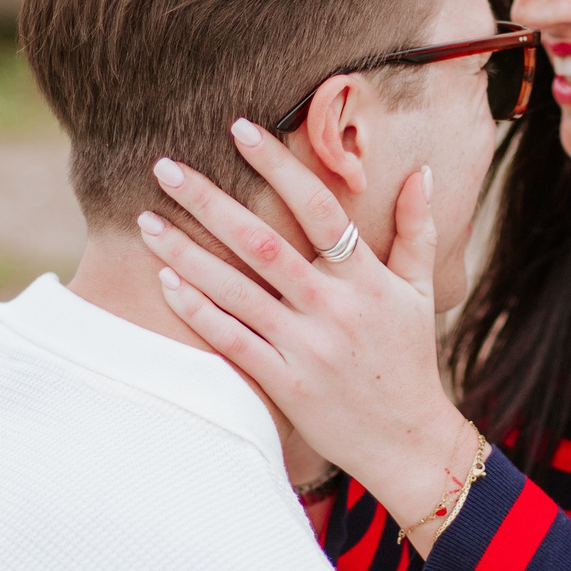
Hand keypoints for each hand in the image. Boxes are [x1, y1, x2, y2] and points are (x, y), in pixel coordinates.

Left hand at [134, 125, 466, 544]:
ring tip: (147, 220)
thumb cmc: (410, 359)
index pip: (319, 208)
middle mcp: (333, 308)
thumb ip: (417, 231)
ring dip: (188, 254)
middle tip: (166, 166)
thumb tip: (419, 171)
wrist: (408, 441)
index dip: (279, 167)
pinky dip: (198, 312)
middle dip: (211, 201)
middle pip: (263, 243)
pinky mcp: (285, 384)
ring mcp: (306, 348)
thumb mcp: (423, 293)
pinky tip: (165, 283)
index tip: (241, 129)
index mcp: (366, 279)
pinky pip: (233, 342)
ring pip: (237, 291)